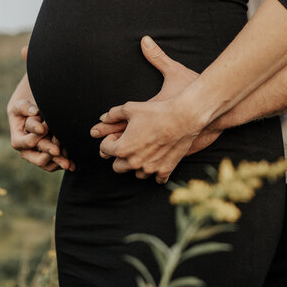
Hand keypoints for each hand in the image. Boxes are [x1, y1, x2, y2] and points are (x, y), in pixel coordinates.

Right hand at [7, 61, 74, 171]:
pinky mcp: (47, 149)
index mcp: (17, 110)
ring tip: (63, 157)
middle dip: (38, 144)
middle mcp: (22, 128)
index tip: (41, 118)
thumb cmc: (46, 85)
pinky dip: (58, 163)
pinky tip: (72, 163)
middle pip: (22, 143)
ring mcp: (34, 141)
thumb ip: (32, 61)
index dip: (28, 118)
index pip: (18, 116)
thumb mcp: (40, 75)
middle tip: (54, 145)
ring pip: (34, 156)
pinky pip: (48, 162)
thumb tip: (25, 48)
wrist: (60, 100)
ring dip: (47, 158)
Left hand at [93, 37, 206, 182]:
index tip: (118, 132)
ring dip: (137, 165)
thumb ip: (113, 114)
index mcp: (122, 148)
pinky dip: (156, 172)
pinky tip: (158, 160)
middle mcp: (134, 162)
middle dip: (119, 156)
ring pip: (136, 174)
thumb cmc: (156, 111)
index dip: (110, 139)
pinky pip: (156, 179)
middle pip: (117, 167)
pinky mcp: (165, 170)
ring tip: (143, 151)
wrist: (184, 117)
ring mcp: (150, 169)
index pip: (105, 149)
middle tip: (128, 144)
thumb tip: (102, 118)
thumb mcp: (130, 108)